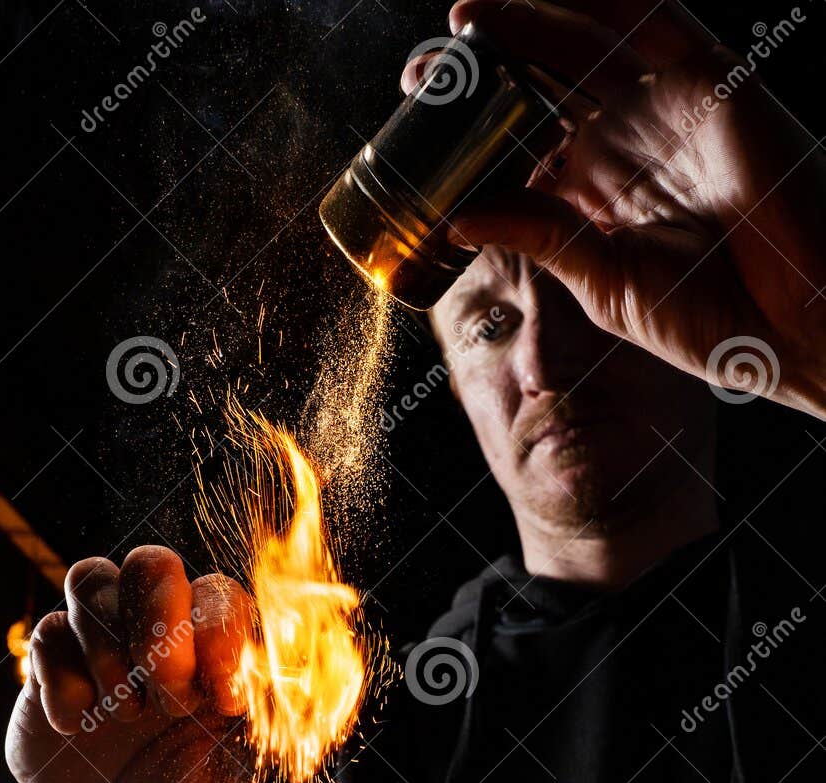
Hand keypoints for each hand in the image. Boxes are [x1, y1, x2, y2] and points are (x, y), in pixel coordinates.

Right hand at [8, 547, 256, 782]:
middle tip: (170, 700)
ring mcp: (97, 632)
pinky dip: (66, 684)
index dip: (224, 640)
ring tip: (124, 717)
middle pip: (153, 563)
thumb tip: (305, 692)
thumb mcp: (232, 777)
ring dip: (111, 655)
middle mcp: (155, 621)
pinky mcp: (49, 656)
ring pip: (92, 580)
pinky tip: (75, 726)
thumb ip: (267, 735)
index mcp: (211, 641)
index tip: (225, 703)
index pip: (222, 596)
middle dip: (161, 629)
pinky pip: (49, 633)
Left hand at [405, 1, 825, 414]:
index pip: (526, 143)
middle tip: (428, 70)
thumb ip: (540, 241)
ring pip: (591, 43)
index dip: (476, 130)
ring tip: (470, 19)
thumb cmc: (714, 322)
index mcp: (603, 194)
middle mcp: (632, 141)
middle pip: (548, 86)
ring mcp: (671, 107)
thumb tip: (459, 220)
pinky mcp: (714, 81)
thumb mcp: (605, 285)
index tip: (421, 126)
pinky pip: (656, 20)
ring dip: (532, 23)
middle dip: (489, 70)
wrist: (798, 324)